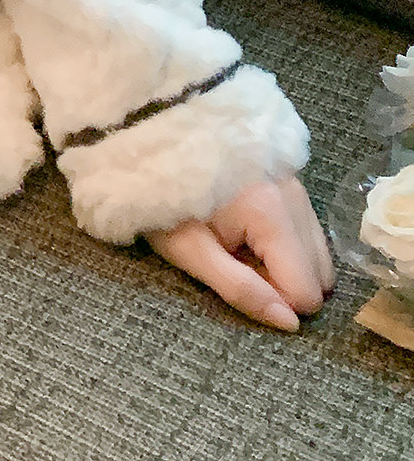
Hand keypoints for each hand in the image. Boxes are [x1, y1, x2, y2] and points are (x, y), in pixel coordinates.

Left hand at [143, 174, 335, 330]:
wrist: (152, 149)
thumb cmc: (165, 203)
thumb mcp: (189, 251)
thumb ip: (239, 289)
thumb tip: (289, 323)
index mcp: (271, 212)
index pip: (306, 292)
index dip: (272, 298)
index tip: (235, 276)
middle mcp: (295, 196)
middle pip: (319, 275)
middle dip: (281, 281)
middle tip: (236, 260)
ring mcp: (297, 184)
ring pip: (317, 254)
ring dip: (285, 262)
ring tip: (240, 243)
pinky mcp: (292, 180)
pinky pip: (308, 231)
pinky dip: (285, 242)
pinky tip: (248, 227)